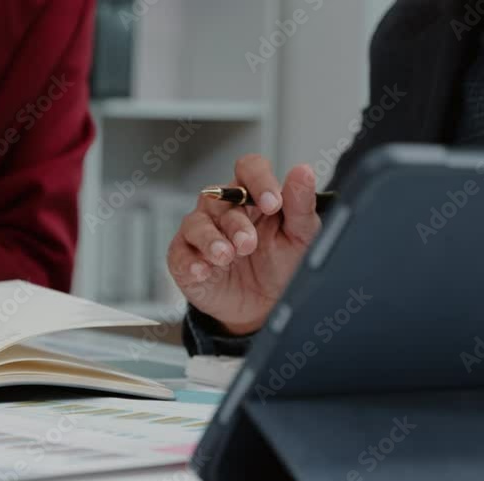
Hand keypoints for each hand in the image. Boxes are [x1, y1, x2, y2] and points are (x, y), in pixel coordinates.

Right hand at [168, 156, 321, 334]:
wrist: (266, 307)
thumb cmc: (281, 265)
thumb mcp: (300, 236)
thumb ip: (301, 204)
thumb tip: (303, 171)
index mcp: (252, 196)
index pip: (249, 169)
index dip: (259, 180)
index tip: (273, 204)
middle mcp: (223, 209)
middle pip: (221, 198)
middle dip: (237, 223)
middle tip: (249, 244)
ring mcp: (200, 232)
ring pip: (196, 224)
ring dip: (211, 240)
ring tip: (226, 257)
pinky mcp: (184, 258)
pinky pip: (180, 253)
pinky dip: (191, 262)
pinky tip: (204, 271)